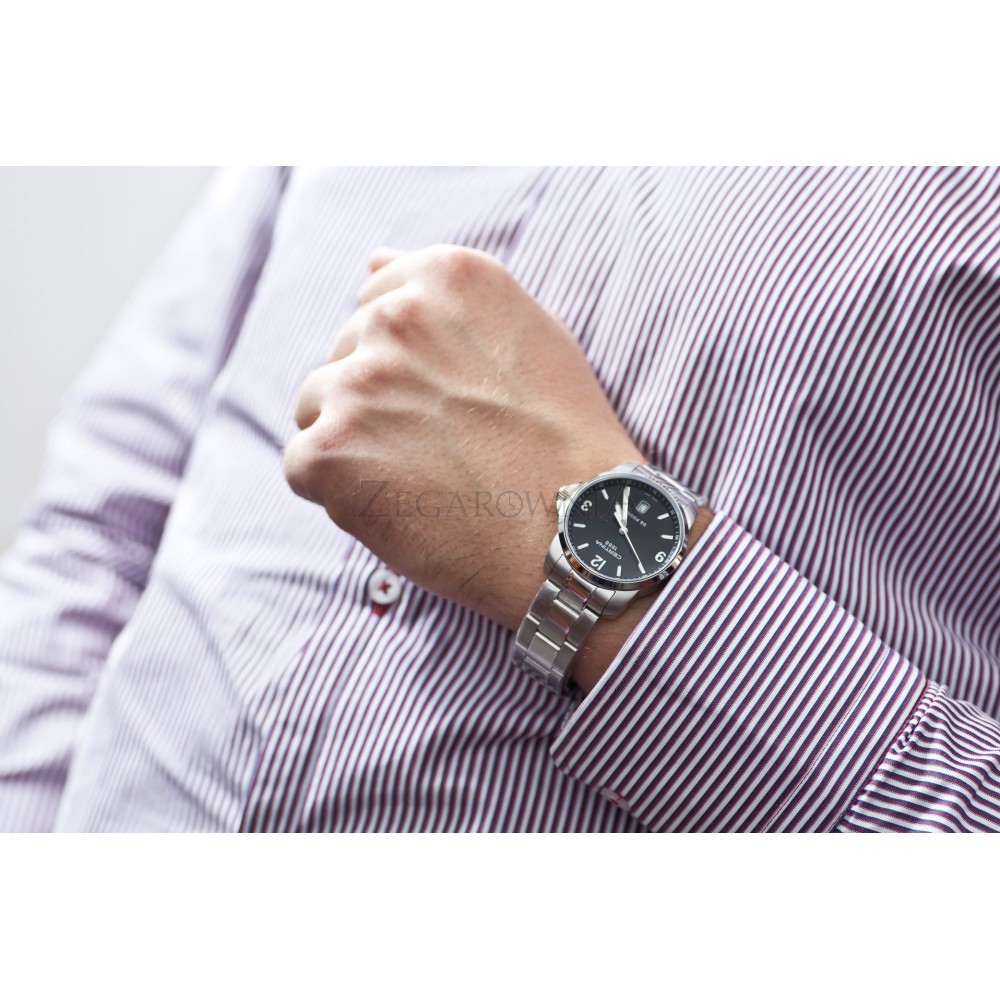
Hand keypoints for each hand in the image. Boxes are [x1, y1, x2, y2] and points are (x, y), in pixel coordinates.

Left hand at [284, 244, 645, 630]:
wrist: (576, 530)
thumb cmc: (566, 440)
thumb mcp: (533, 335)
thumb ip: (446, 297)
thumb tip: (373, 261)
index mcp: (444, 278)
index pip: (377, 305)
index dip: (406, 364)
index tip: (445, 402)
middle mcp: (395, 318)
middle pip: (346, 357)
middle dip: (379, 401)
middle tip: (444, 450)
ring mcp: (357, 384)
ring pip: (316, 406)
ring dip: (352, 442)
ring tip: (420, 480)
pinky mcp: (328, 451)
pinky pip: (303, 464)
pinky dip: (338, 492)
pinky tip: (397, 506)